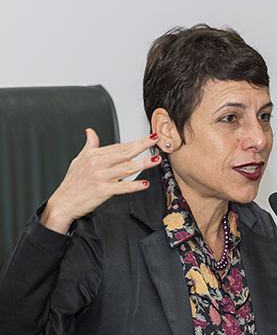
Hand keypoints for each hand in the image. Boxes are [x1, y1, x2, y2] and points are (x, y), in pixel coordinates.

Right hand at [40, 129, 160, 233]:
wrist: (63, 202)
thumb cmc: (72, 183)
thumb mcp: (78, 160)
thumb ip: (89, 146)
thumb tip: (90, 132)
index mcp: (94, 155)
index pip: (118, 146)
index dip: (135, 141)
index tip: (148, 137)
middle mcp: (97, 164)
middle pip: (124, 153)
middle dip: (141, 145)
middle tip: (155, 140)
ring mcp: (100, 177)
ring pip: (126, 168)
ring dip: (143, 164)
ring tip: (156, 160)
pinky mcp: (102, 191)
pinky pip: (122, 188)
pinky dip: (134, 185)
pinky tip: (145, 183)